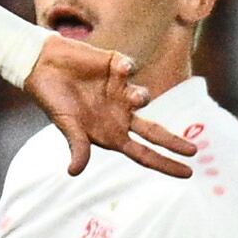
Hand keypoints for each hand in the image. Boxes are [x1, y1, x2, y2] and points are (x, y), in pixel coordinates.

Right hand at [27, 31, 197, 180]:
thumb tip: (74, 172)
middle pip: (153, 131)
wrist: (42, 64)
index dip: (164, 163)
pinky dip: (128, 70)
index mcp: (109, 132)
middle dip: (173, 141)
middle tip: (194, 151)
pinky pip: (131, 69)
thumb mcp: (66, 124)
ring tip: (132, 95)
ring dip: (141, 97)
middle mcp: (118, 114)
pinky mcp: (118, 67)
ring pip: (144, 97)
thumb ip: (77, 145)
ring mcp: (120, 91)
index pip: (142, 153)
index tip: (187, 173)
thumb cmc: (51, 98)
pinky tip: (117, 69)